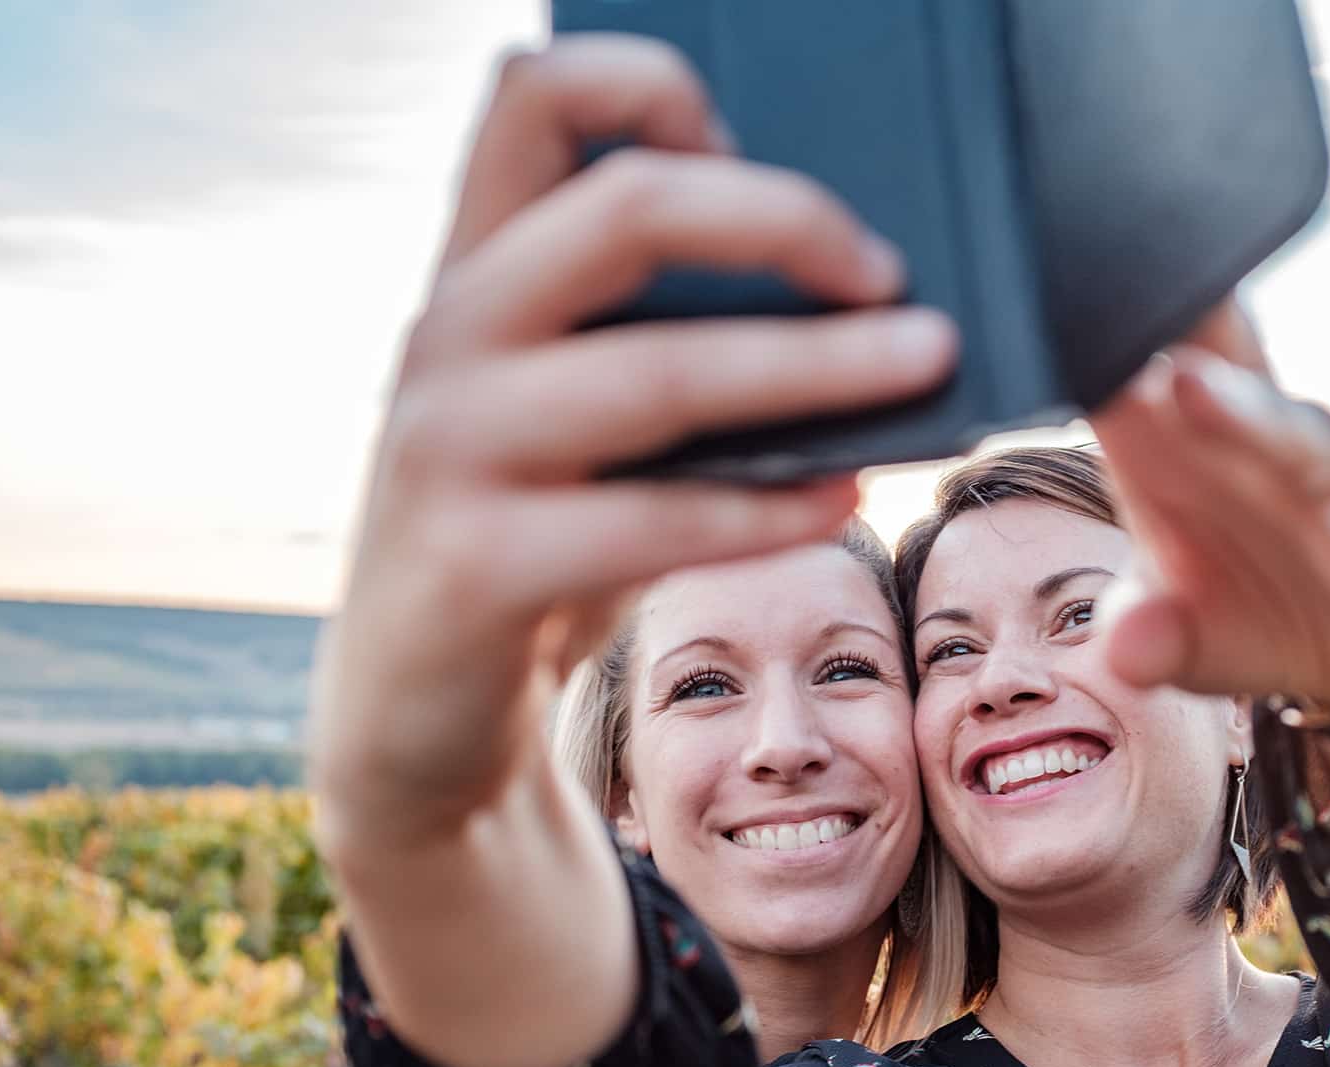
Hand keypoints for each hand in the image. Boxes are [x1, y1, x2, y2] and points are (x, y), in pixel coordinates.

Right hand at [309, 37, 957, 846]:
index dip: (648, 88)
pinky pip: (654, 521)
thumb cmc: (532, 541)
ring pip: (660, 371)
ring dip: (817, 367)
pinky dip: (767, 509)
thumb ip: (652, 343)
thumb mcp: (571, 419)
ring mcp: (450, 446)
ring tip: (921, 362)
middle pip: (626, 207)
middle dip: (785, 222)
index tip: (745, 149)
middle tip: (890, 273)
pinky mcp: (474, 564)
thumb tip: (853, 300)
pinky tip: (843, 495)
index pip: (531, 98)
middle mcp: (448, 334)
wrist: (409, 714)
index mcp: (473, 271)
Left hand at [1087, 300, 1329, 713]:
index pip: (1149, 394)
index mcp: (1193, 456)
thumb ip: (1143, 631)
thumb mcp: (1184, 634)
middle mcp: (1273, 450)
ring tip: (1209, 400)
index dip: (1118, 371)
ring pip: (1312, 449)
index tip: (1080, 348)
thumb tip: (1125, 650)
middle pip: (1233, 401)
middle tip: (1159, 366)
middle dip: (1196, 383)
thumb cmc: (1254, 607)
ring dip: (1265, 426)